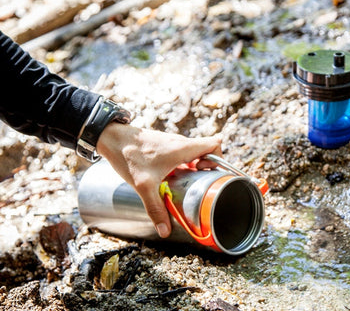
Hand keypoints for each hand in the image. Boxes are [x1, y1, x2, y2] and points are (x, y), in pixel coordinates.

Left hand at [96, 122, 222, 237]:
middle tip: (198, 182)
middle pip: (206, 151)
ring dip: (194, 167)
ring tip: (186, 182)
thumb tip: (165, 231)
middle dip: (207, 168)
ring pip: (194, 153)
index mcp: (183, 148)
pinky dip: (183, 165)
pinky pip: (182, 154)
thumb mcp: (144, 186)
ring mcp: (172, 143)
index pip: (215, 143)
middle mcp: (181, 143)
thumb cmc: (129, 156)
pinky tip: (171, 177)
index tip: (209, 173)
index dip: (218, 159)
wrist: (111, 138)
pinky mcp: (163, 145)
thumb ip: (155, 209)